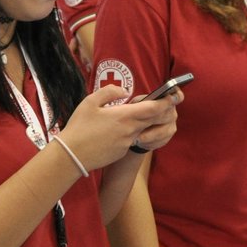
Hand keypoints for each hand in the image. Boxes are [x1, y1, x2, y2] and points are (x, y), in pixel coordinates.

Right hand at [59, 86, 182, 170]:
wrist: (72, 155)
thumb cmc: (79, 127)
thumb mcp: (90, 102)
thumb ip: (109, 92)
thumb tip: (124, 91)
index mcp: (124, 116)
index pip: (153, 108)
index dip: (166, 101)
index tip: (174, 95)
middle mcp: (130, 130)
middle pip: (154, 119)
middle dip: (164, 111)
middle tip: (170, 103)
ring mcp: (127, 142)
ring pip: (144, 129)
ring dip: (148, 122)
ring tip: (144, 114)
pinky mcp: (122, 152)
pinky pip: (132, 139)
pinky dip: (133, 132)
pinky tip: (122, 129)